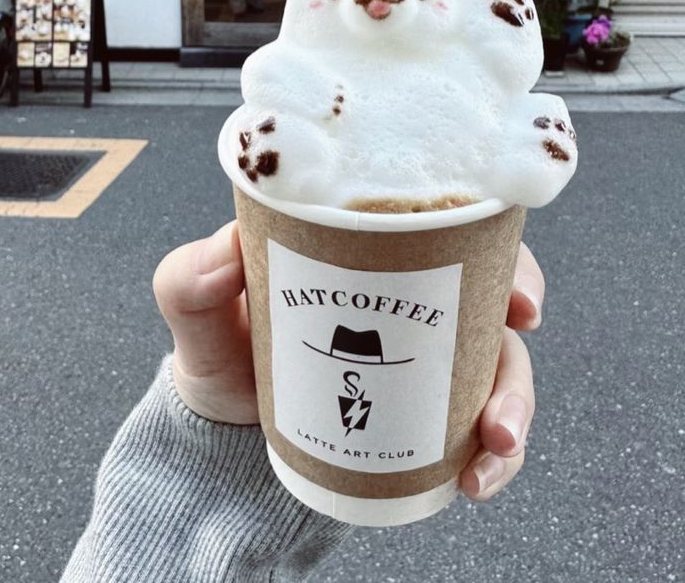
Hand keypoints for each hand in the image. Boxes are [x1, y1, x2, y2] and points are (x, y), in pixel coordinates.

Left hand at [153, 227, 543, 500]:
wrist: (225, 436)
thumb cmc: (221, 354)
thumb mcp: (196, 315)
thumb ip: (190, 282)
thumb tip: (224, 252)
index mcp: (366, 247)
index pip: (442, 226)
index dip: (491, 245)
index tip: (515, 289)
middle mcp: (409, 295)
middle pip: (490, 292)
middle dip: (515, 323)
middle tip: (514, 350)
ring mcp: (426, 355)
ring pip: (500, 363)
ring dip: (514, 401)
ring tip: (494, 442)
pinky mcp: (430, 409)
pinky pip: (483, 427)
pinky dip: (495, 455)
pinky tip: (474, 480)